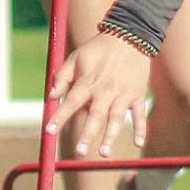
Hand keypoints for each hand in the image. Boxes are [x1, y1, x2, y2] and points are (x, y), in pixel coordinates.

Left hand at [45, 32, 150, 157]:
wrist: (129, 36)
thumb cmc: (97, 48)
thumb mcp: (75, 57)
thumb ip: (62, 76)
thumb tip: (51, 96)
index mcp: (87, 82)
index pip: (71, 102)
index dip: (59, 117)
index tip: (49, 131)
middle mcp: (105, 90)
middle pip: (95, 115)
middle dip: (87, 134)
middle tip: (80, 152)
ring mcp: (123, 94)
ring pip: (116, 118)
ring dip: (110, 136)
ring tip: (104, 153)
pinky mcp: (137, 94)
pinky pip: (140, 114)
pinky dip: (141, 128)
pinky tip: (137, 143)